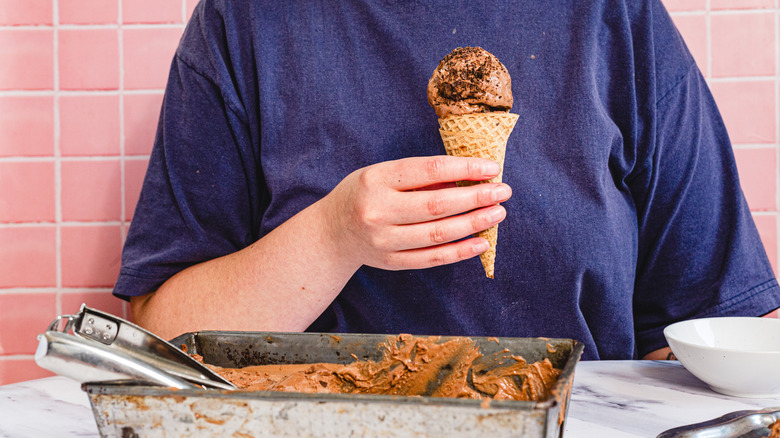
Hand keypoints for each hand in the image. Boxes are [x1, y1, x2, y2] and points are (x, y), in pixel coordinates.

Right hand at [322, 156, 511, 270]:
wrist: (332, 233)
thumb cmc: (365, 194)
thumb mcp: (383, 174)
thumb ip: (420, 177)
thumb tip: (470, 177)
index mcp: (376, 179)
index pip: (429, 170)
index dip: (464, 168)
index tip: (492, 168)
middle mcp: (378, 211)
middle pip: (437, 204)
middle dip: (476, 197)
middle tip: (503, 192)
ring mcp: (384, 240)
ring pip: (439, 234)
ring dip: (474, 223)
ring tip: (498, 213)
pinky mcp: (392, 262)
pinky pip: (432, 258)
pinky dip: (460, 251)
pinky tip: (482, 242)